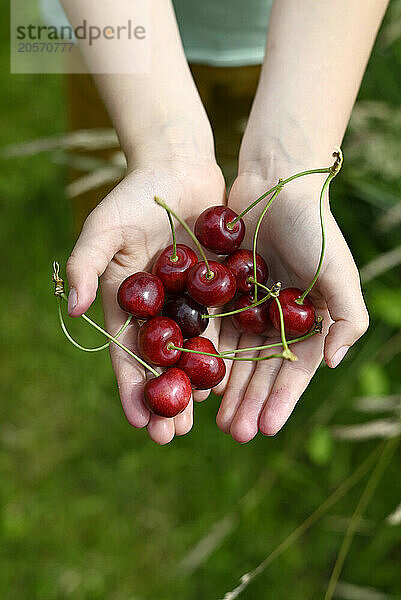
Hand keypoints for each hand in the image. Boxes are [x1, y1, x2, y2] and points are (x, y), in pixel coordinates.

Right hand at [66, 159, 224, 443]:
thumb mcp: (104, 228)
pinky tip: (226, 381)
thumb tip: (73, 310)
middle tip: (173, 436)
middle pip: (160, 361)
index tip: (141, 422)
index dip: (132, 387)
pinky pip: (220, 326)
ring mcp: (187, 301)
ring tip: (198, 421)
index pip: (127, 352)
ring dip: (192, 385)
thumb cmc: (134, 196)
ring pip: (190, 352)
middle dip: (165, 398)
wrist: (177, 169)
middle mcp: (157, 308)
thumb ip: (87, 265)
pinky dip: (220, 353)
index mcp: (127, 300)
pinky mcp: (217, 289)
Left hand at [214, 167, 368, 442]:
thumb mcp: (339, 271)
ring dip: (228, 389)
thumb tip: (333, 364)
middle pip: (262, 370)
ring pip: (236, 356)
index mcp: (309, 320)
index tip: (267, 429)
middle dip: (251, 403)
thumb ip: (346, 318)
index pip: (295, 369)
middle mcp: (278, 318)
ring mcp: (250, 307)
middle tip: (236, 434)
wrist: (275, 183)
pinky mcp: (223, 292)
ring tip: (215, 421)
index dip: (282, 400)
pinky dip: (208, 354)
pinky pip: (214, 329)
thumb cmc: (313, 227)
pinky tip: (198, 379)